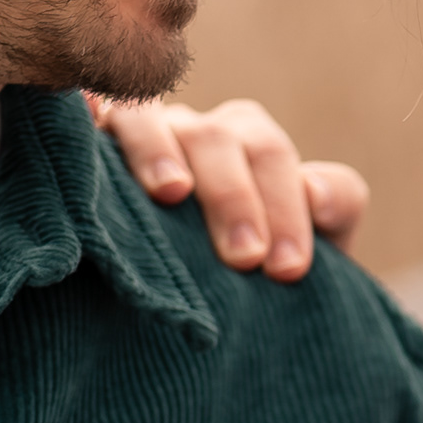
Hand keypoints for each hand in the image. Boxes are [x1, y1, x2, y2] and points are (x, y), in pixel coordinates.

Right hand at [90, 94, 369, 280]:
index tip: (288, 269)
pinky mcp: (90, 149)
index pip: (270, 156)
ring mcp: (142, 137)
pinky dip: (87, 118)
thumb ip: (336, 204)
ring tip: (172, 192)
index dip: (285, 207)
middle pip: (216, 139)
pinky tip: (87, 130)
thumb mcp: (316, 241)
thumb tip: (313, 189)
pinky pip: (90, 119)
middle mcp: (197, 133)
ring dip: (160, 151)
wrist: (219, 304)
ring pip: (149, 120)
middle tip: (245, 257)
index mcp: (251, 144)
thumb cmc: (263, 267)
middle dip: (234, 196)